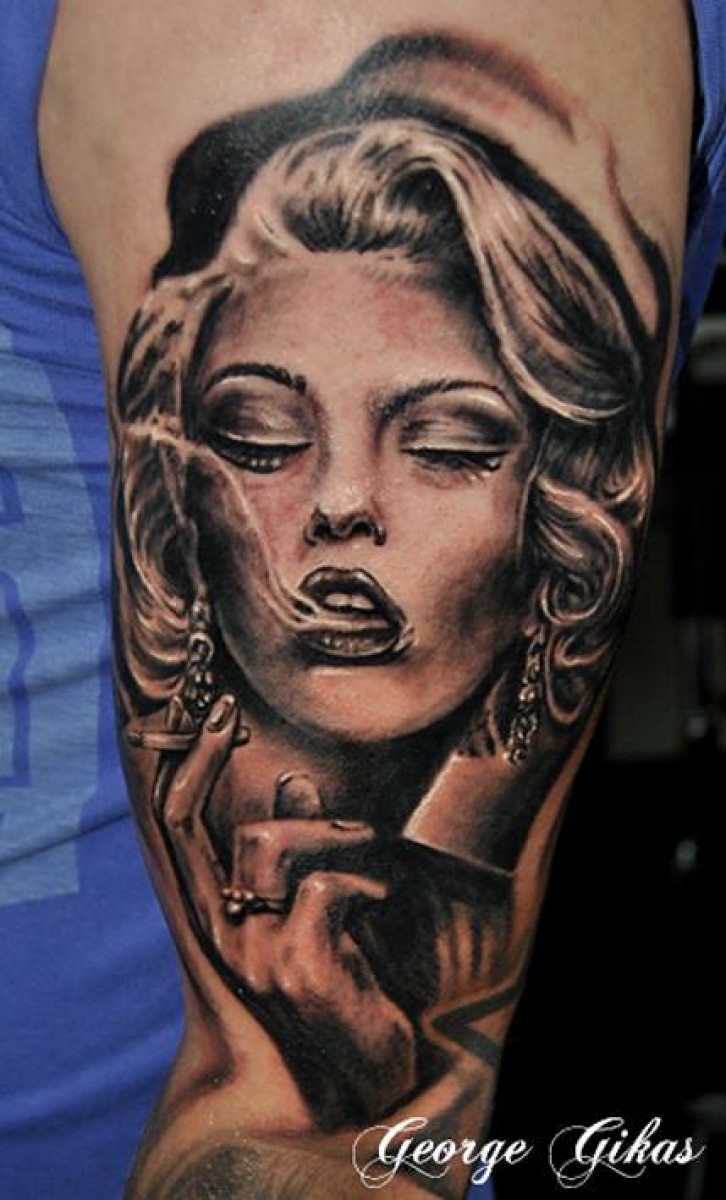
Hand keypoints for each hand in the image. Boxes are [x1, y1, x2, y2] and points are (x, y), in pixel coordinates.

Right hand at [153, 693, 416, 1123]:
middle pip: (185, 824)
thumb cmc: (349, 978)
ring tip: (374, 852)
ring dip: (332, 832)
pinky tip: (387, 901)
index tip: (212, 714)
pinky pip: (325, 885)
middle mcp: (217, 932)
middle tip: (238, 725)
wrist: (371, 1071)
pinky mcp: (295, 967)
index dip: (182, 766)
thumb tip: (292, 781)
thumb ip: (299, 850)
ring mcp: (250, 952)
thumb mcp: (317, 909)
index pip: (172, 828)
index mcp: (216, 914)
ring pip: (265, 842)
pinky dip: (368, 880)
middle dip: (202, 761)